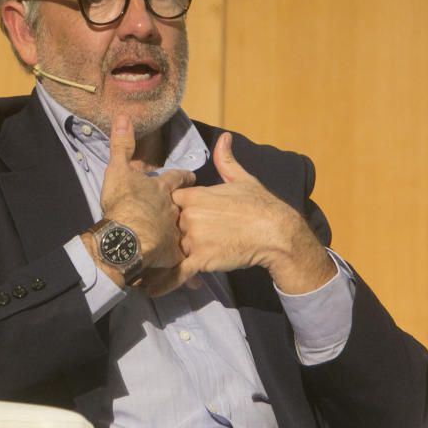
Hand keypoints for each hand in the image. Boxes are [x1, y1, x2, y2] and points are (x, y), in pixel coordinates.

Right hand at [96, 115, 194, 271]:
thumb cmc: (123, 203)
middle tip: (201, 216)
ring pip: (190, 241)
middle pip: (189, 212)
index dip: (185, 179)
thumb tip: (124, 116)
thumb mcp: (119, 169)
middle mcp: (176, 214)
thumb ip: (122, 145)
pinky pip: (183, 269)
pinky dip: (188, 276)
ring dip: (198, 245)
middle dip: (196, 213)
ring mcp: (177, 237)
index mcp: (166, 192)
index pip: (180, 181)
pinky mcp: (174, 259)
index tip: (193, 177)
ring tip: (205, 250)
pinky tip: (196, 282)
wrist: (126, 238)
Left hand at [168, 133, 335, 295]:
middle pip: (167, 225)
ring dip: (169, 255)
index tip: (171, 214)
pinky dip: (165, 282)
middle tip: (168, 240)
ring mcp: (194, 239)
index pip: (169, 200)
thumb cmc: (261, 205)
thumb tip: (224, 137)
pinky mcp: (201, 260)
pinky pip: (177, 272)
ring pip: (171, 248)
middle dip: (170, 232)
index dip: (170, 208)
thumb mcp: (242, 179)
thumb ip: (226, 160)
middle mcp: (189, 216)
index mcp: (195, 195)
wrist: (276, 233)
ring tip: (154, 266)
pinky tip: (151, 290)